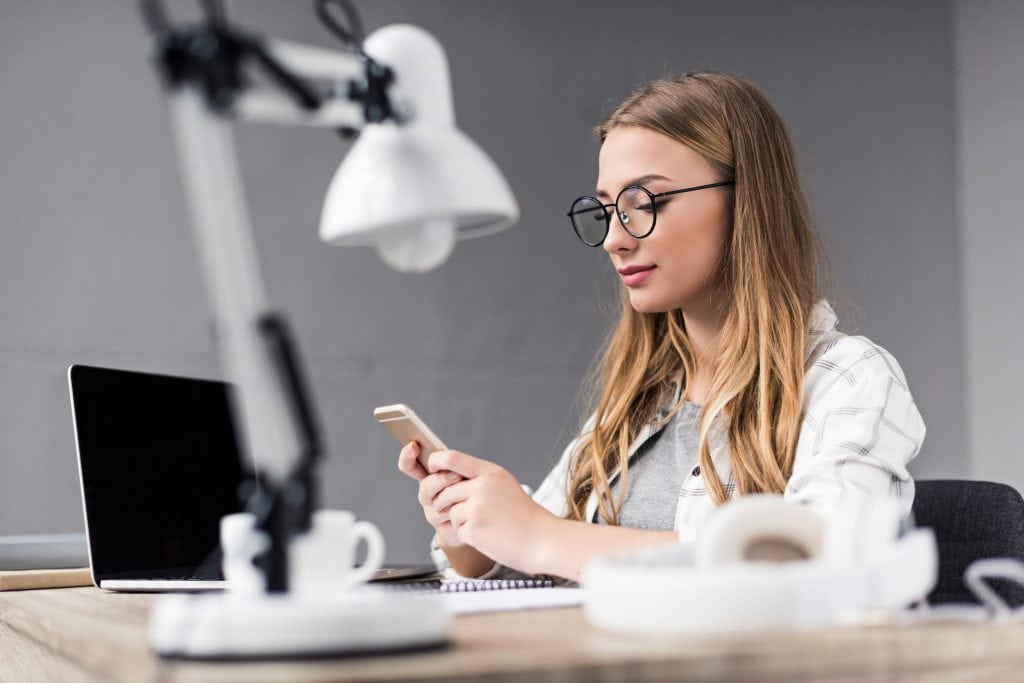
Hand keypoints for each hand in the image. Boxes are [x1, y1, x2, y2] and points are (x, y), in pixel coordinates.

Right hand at [397, 441, 464, 547]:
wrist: (477, 518)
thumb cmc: (469, 488)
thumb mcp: (463, 472)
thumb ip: (453, 464)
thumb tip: (452, 461)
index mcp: (428, 476)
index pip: (409, 466)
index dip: (407, 456)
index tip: (413, 445)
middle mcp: (427, 494)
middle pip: (426, 486)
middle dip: (441, 479)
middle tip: (457, 475)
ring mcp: (432, 512)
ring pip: (438, 504)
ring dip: (454, 496)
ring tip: (468, 492)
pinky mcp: (442, 528)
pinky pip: (450, 519)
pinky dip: (461, 511)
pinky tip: (471, 509)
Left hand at [427, 449, 557, 574]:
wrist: (542, 541)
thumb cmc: (523, 516)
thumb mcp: (504, 487)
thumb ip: (479, 480)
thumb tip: (448, 478)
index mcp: (490, 473)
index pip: (451, 458)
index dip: (435, 462)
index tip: (431, 467)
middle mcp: (481, 487)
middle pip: (445, 491)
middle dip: (447, 504)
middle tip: (468, 513)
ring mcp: (476, 508)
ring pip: (450, 512)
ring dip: (462, 522)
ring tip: (487, 525)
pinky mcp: (472, 529)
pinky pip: (457, 531)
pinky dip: (469, 536)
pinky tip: (489, 536)